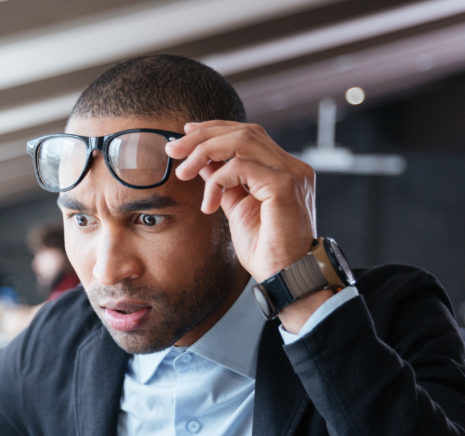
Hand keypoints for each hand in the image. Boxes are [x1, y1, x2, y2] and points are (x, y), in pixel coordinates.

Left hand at [166, 120, 316, 281]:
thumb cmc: (267, 251)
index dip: (215, 130)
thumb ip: (225, 184)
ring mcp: (291, 173)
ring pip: (242, 141)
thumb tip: (203, 163)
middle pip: (244, 131)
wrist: (287, 277)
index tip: (185, 136)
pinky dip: (217, 180)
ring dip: (204, 151)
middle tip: (172, 149)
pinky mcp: (284, 185)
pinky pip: (241, 167)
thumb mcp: (238, 209)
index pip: (248, 135)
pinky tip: (209, 204)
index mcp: (283, 169)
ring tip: (183, 172)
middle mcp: (291, 166)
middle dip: (203, 136)